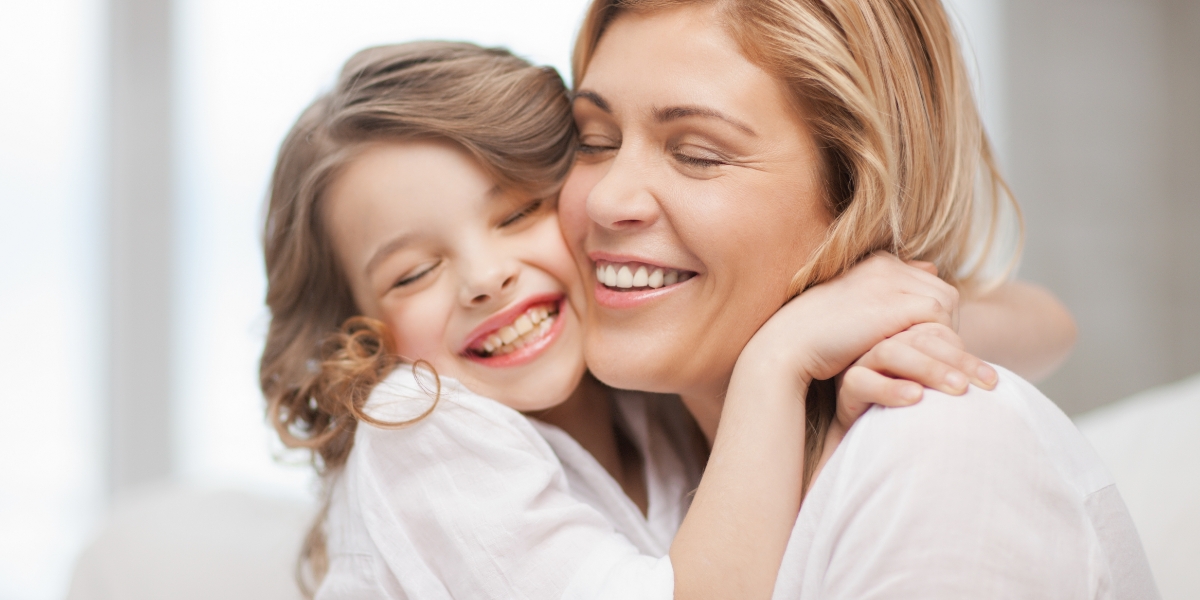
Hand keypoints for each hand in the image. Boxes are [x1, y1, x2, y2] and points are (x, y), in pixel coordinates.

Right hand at [737, 253, 959, 388]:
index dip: (931, 315)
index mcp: (873, 261)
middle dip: (948, 325)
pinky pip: (940, 318)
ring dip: (949, 335)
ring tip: (950, 366)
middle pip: (941, 291)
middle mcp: (885, 264)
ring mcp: (890, 281)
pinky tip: (934, 365)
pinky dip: (943, 341)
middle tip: (946, 358)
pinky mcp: (896, 304)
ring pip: (946, 304)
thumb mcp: (850, 312)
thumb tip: (927, 270)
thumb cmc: (814, 336)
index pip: (925, 282)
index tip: (930, 344)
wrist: (787, 346)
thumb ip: (882, 296)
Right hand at [835, 323, 998, 428]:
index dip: (962, 347)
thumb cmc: (875, 372)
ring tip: (959, 389)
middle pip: (922, 336)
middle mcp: (874, 331)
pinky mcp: (845, 379)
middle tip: (988, 382)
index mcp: (889, 315)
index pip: (932, 324)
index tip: (989, 377)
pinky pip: (867, 380)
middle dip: (959, 360)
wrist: (823, 376)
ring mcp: (859, 354)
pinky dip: (892, 388)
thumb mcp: (903, 349)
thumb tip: (942, 289)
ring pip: (898, 351)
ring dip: (931, 369)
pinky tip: (917, 397)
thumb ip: (921, 328)